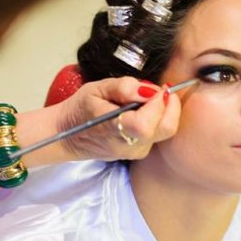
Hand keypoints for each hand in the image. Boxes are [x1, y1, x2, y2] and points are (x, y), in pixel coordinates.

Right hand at [55, 77, 179, 160]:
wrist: (69, 136)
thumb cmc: (81, 109)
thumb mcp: (96, 89)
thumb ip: (123, 87)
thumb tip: (149, 90)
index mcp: (114, 130)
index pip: (146, 124)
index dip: (157, 102)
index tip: (157, 87)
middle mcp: (129, 147)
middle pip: (166, 129)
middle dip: (171, 106)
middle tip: (162, 91)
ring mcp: (136, 153)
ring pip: (166, 132)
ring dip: (166, 112)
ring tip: (151, 99)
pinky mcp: (140, 153)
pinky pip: (160, 135)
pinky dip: (160, 119)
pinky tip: (147, 110)